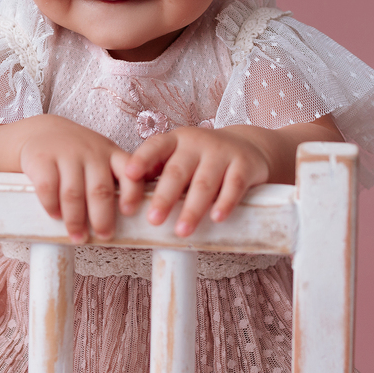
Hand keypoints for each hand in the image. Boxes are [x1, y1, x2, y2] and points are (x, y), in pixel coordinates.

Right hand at [17, 114, 131, 243]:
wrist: (40, 132)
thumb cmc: (76, 154)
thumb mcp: (100, 157)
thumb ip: (113, 178)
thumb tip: (128, 219)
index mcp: (110, 153)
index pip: (128, 172)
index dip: (131, 193)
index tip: (129, 212)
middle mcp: (90, 152)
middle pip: (99, 190)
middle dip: (102, 218)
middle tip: (103, 236)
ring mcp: (65, 153)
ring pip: (73, 193)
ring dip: (76, 220)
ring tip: (78, 236)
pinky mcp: (41, 158)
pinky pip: (48, 188)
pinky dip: (52, 206)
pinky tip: (55, 216)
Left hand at [119, 125, 270, 237]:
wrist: (247, 146)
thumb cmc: (202, 159)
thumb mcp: (179, 157)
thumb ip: (156, 171)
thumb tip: (125, 195)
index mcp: (175, 141)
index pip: (155, 146)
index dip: (142, 159)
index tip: (129, 175)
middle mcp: (197, 143)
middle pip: (178, 171)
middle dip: (165, 197)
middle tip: (153, 220)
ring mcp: (221, 152)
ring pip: (204, 182)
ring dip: (192, 208)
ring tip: (182, 231)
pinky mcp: (244, 164)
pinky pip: (234, 185)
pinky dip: (225, 202)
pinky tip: (216, 217)